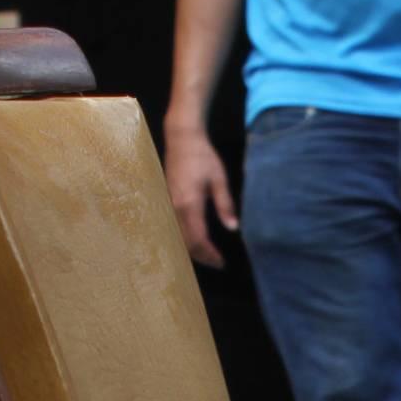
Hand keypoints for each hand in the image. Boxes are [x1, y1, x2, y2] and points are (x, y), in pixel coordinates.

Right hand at [165, 119, 238, 267]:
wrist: (181, 138)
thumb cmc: (203, 156)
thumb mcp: (219, 179)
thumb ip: (225, 204)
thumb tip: (233, 228)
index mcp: (190, 204)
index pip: (199, 240)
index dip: (210, 255)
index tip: (222, 262)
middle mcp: (176, 208)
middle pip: (187, 244)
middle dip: (203, 257)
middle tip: (217, 263)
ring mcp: (169, 205)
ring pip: (180, 238)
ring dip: (194, 250)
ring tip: (209, 255)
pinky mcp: (167, 202)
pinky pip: (175, 228)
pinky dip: (187, 239)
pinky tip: (197, 240)